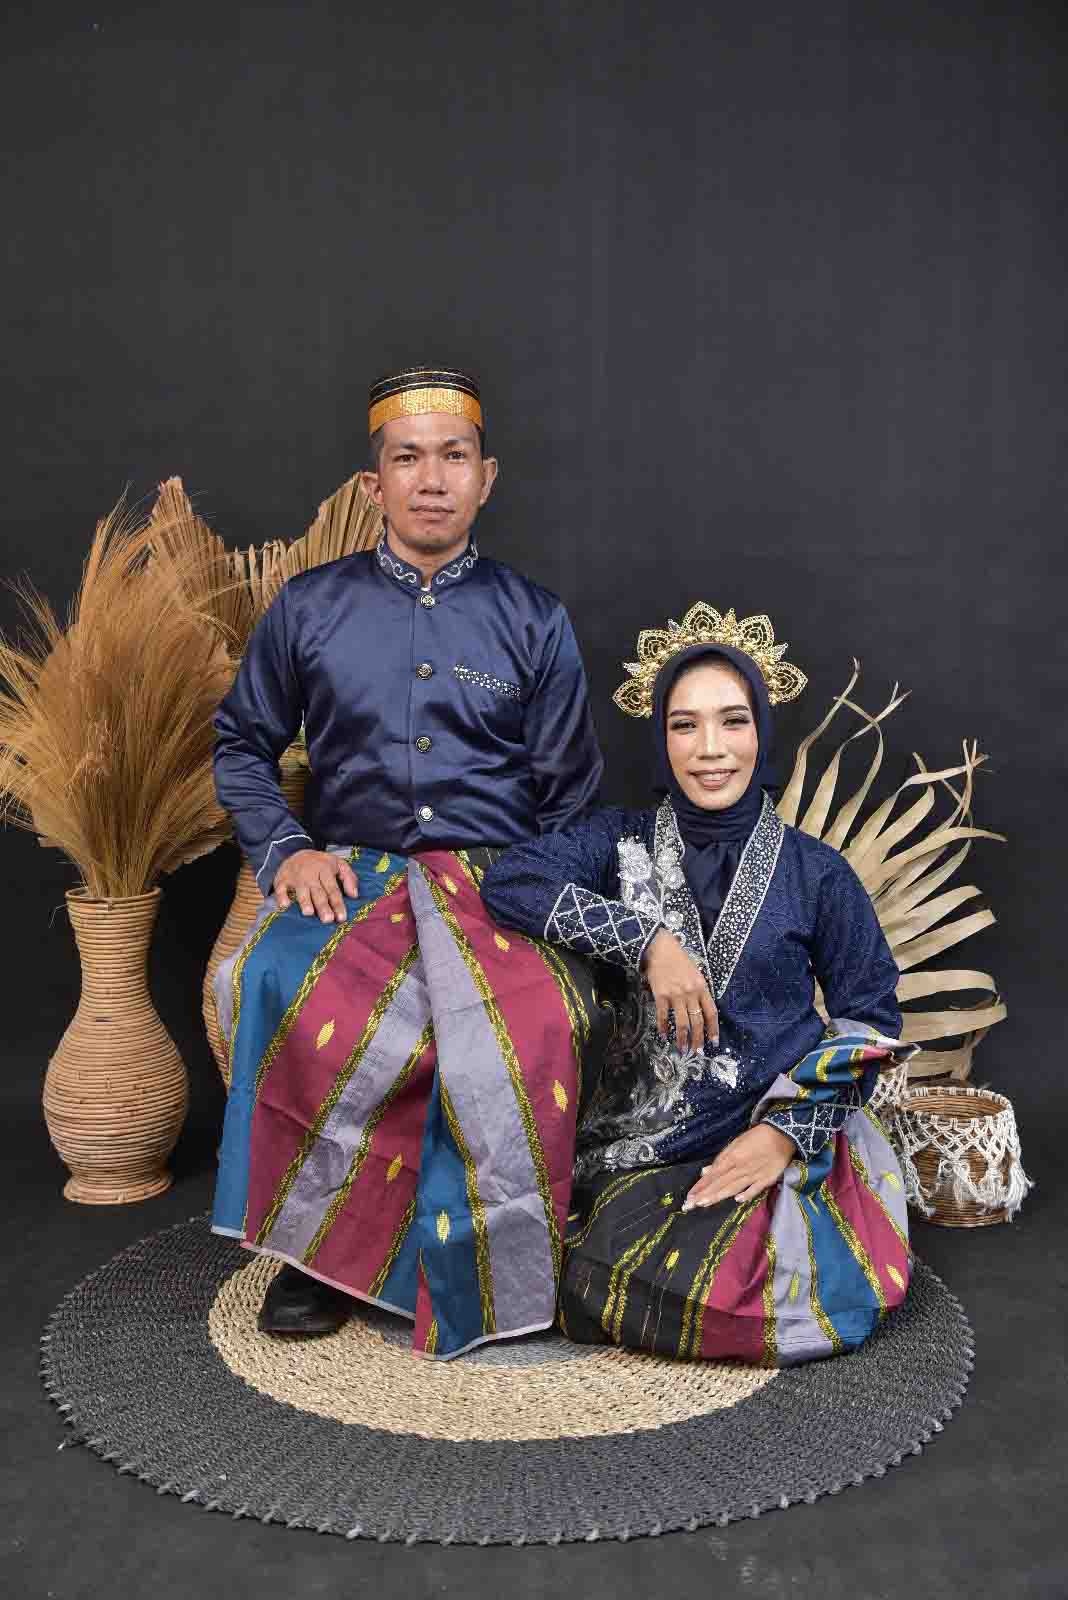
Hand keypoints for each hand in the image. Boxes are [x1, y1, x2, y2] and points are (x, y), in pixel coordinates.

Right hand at [273, 849, 357, 922]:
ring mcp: (296, 877)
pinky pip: (281, 889)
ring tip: (309, 913)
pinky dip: (281, 896)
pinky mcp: (282, 879)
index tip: (341, 918)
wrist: (296, 852)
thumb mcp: (338, 864)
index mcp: (325, 870)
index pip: (333, 889)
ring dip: (305, 902)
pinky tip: (285, 905)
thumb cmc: (321, 863)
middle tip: (327, 920)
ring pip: (301, 891)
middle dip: (323, 906)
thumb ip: (349, 878)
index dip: (337, 904)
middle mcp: (310, 874)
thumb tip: (354, 895)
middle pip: (318, 893)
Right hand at [641, 929, 718, 1052]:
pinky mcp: (661, 995)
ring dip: (682, 1039)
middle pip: (698, 1021)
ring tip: (682, 1050)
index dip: (713, 1029)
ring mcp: (675, 995)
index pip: (711, 1012)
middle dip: (698, 1039)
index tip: (713, 1042)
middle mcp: (691, 993)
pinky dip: (663, 1027)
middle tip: (697, 1052)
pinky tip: (663, 1035)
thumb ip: (699, 991)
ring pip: (682, 1023)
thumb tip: (700, 1010)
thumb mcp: (696, 973)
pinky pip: (663, 1016)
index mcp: (702, 987)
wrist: (660, 949)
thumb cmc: (679, 959)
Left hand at [682, 1124, 794, 1209]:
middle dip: (704, 1194)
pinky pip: (755, 1188)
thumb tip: (705, 1172)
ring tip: (703, 1204)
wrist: (781, 1135)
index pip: (712, 1175)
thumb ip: (721, 1159)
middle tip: (689, 1205)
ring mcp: (753, 1174)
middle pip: (719, 1183)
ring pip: (732, 1187)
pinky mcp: (766, 1179)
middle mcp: (740, 1168)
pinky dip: (747, 1194)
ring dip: (717, 1195)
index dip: (700, 1186)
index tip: (689, 1196)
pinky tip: (737, 1200)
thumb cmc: (756, 1138)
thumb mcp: (736, 1143)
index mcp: (732, 1158)